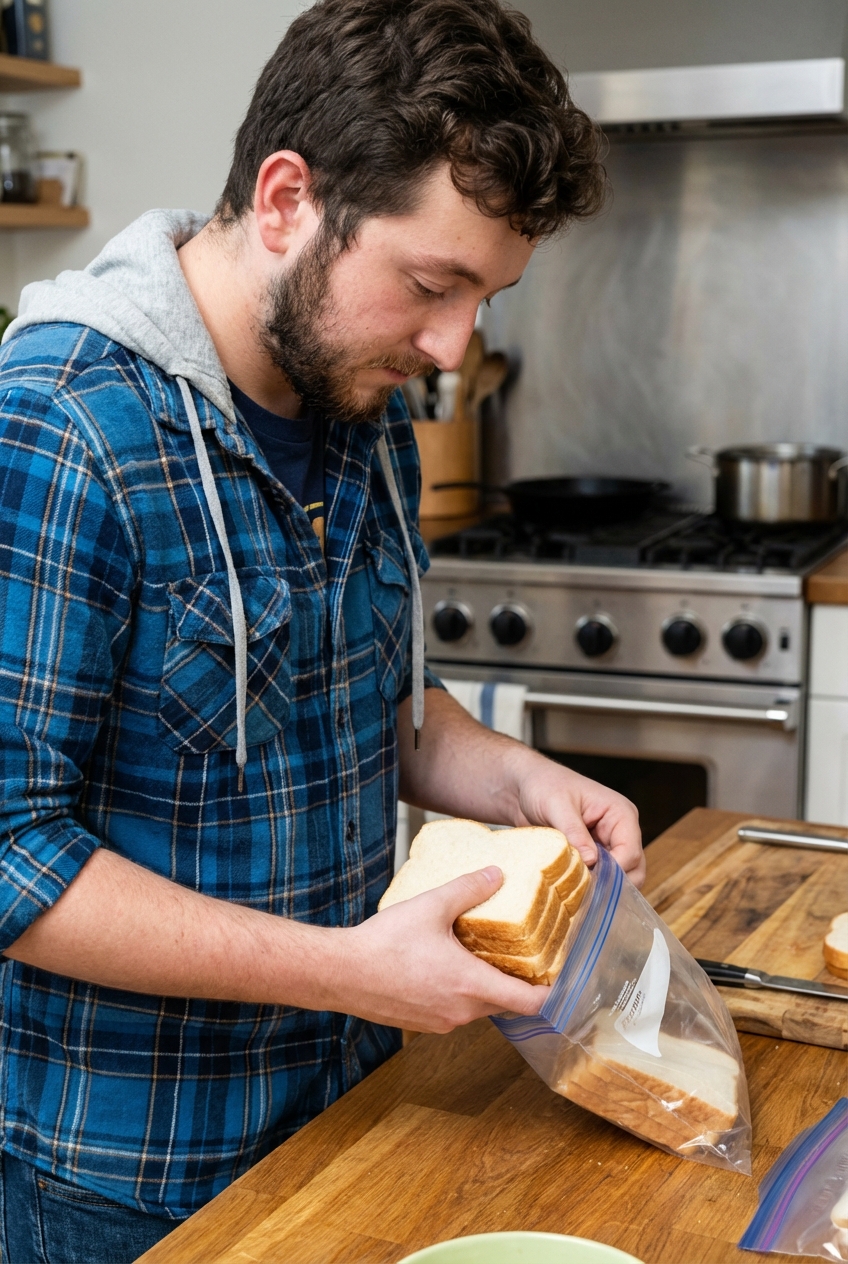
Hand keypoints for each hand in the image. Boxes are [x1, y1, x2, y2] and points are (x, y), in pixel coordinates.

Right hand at [332, 867, 549, 1032]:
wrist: (340, 973)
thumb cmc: (383, 944)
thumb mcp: (431, 906)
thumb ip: (468, 889)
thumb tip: (497, 875)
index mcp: (471, 985)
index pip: (530, 1002)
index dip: (551, 990)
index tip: (559, 973)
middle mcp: (461, 1011)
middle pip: (506, 1003)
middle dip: (516, 980)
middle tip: (520, 952)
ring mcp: (441, 1022)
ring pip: (479, 1006)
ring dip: (485, 984)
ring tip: (480, 952)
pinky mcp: (423, 1022)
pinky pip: (455, 1010)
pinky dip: (461, 991)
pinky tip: (447, 965)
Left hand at [512, 752, 644, 886]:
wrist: (525, 786)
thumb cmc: (544, 785)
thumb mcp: (556, 805)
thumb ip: (574, 832)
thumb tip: (591, 861)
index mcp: (621, 813)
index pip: (630, 851)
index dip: (614, 871)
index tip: (588, 881)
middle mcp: (620, 831)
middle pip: (633, 869)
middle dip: (613, 884)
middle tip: (584, 891)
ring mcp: (608, 845)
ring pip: (620, 879)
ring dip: (603, 889)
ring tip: (577, 892)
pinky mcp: (594, 857)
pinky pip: (602, 879)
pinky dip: (591, 887)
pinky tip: (573, 889)